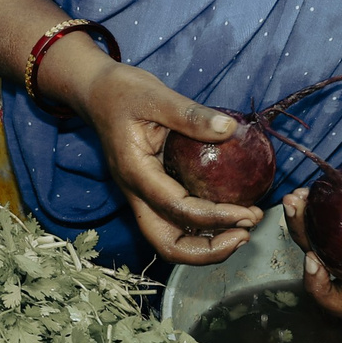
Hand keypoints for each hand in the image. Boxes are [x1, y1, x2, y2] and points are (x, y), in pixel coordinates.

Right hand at [51, 51, 264, 263]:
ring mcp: (143, 195)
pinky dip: (205, 225)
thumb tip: (229, 129)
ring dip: (208, 243)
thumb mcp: (155, 95)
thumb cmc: (120, 91)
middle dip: (209, 250)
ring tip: (243, 226)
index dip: (216, 218)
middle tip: (244, 234)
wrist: (95, 92)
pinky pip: (177, 220)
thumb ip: (190, 114)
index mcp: (136, 173)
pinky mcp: (152, 190)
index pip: (178, 210)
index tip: (246, 213)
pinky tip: (231, 209)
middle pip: (168, 246)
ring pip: (172, 239)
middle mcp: (137, 193)